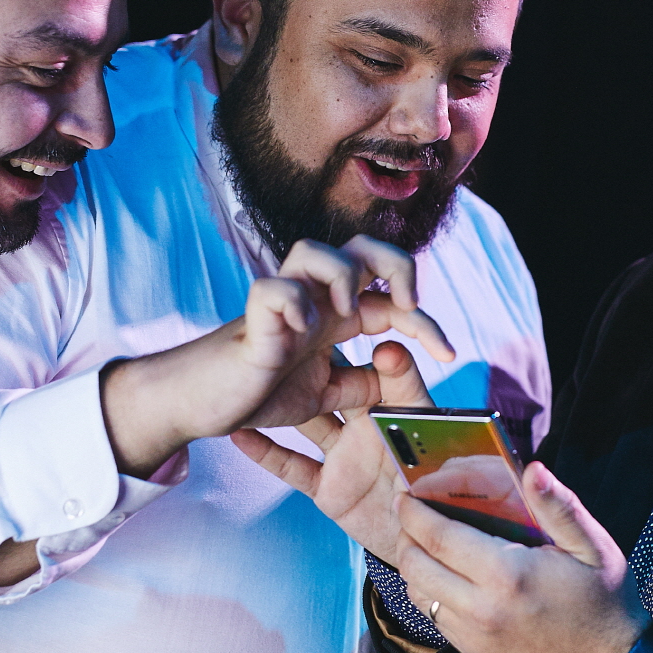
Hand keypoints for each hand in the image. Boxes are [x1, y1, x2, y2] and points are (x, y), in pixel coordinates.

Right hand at [100, 235, 454, 476]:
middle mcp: (311, 302)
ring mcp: (281, 306)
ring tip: (347, 315)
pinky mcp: (251, 321)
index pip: (392, 298)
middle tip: (407, 304)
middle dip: (396, 264)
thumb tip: (397, 369)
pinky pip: (271, 289)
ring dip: (340, 274)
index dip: (427, 320)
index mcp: (333, 318)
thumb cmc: (257, 391)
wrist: (202, 405)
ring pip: (312, 248)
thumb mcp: (324, 394)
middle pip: (361, 247)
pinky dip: (290, 303)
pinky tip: (300, 332)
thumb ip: (362, 384)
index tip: (450, 355)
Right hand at [232, 340, 434, 563]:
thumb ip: (408, 392)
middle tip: (277, 337)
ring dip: (278, 405)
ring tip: (247, 380)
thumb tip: (390, 346)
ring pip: (304, 422)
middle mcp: (366, 428)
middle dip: (306, 366)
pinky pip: (292, 467)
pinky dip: (266, 452)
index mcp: (395, 410)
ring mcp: (343, 457)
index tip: (335, 317)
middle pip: (330, 389)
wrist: (426, 545)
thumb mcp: (425, 435)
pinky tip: (239, 433)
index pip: (373, 369)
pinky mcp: (327, 488)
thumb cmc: (440, 489)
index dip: (350, 342)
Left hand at [392, 460, 648, 652]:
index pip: (438, 536)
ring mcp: (473, 635)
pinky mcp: (473, 652)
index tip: (405, 495)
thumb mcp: (593, 548)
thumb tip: (532, 469)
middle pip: (415, 565)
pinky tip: (442, 574)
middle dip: (404, 534)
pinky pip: (433, 617)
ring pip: (417, 593)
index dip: (414, 512)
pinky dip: (427, 591)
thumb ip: (559, 506)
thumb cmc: (604, 602)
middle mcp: (481, 608)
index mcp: (507, 575)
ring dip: (412, 564)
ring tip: (422, 542)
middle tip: (409, 514)